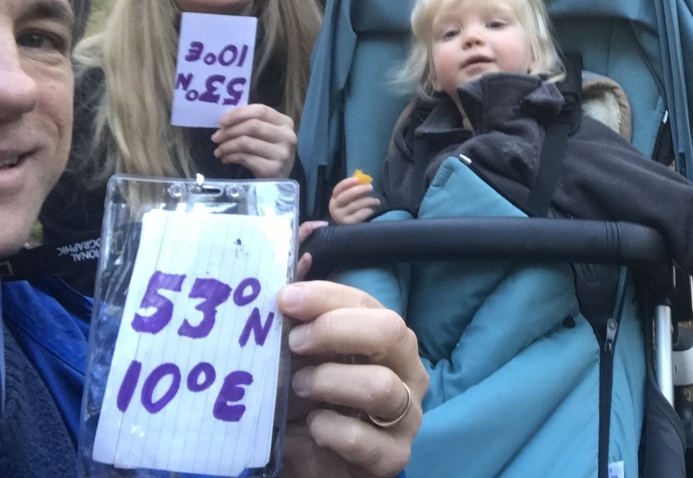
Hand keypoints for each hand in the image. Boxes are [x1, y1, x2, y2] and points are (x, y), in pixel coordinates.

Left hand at [212, 104, 295, 177]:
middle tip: (215, 138)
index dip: (239, 113)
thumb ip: (252, 123)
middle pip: (252, 126)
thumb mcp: (266, 135)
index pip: (260, 111)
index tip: (221, 121)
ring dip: (227, 146)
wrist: (279, 181)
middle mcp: (287, 136)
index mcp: (285, 123)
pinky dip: (231, 157)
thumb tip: (225, 120)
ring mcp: (281, 154)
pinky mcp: (273, 169)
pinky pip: (245, 158)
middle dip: (229, 131)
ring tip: (219, 151)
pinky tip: (226, 159)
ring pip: (246, 142)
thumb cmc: (269, 154)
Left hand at [278, 223, 425, 477]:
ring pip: (381, 387)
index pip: (368, 303)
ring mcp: (406, 416)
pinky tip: (312, 428)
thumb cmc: (313, 399)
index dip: (327, 296)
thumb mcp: (304, 351)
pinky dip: (331, 430)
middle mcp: (407, 370)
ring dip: (330, 381)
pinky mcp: (394, 458)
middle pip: (392, 331)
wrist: (316, 461)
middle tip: (294, 342)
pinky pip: (367, 441)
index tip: (285, 299)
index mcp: (387, 338)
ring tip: (299, 387)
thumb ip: (304, 305)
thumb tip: (302, 236)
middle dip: (336, 330)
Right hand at [329, 175, 380, 224]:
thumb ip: (354, 191)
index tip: (358, 179)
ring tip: (377, 201)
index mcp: (334, 199)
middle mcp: (334, 208)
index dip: (347, 183)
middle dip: (359, 190)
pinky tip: (371, 210)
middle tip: (370, 187)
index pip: (338, 188)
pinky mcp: (348, 225)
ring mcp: (340, 217)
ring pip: (354, 205)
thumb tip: (364, 182)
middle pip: (345, 196)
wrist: (346, 231)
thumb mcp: (349, 200)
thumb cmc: (350, 210)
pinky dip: (366, 211)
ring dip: (367, 201)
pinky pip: (358, 216)